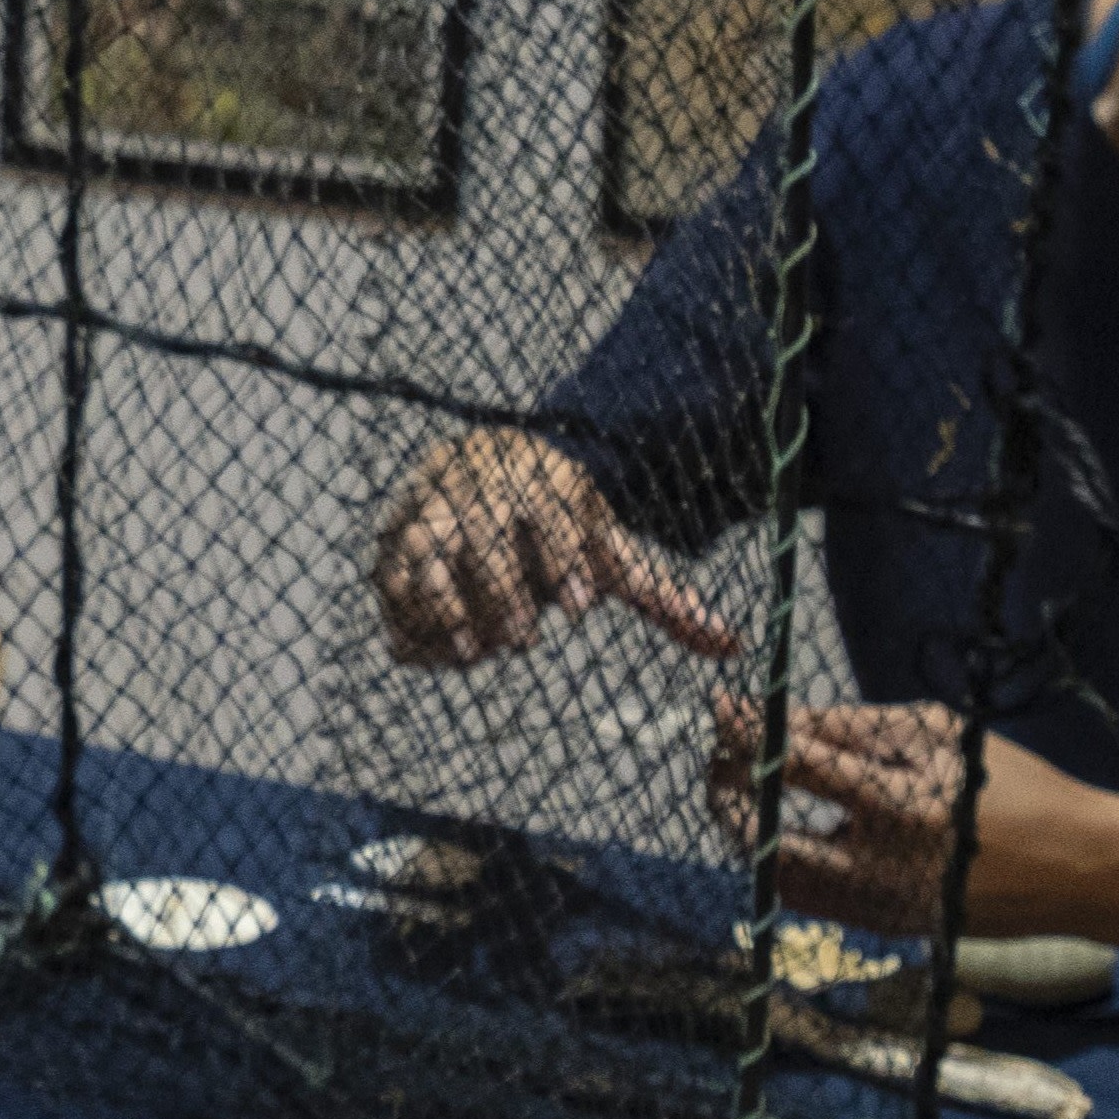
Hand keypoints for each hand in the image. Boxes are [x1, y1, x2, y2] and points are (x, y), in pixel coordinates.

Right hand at [375, 428, 739, 667]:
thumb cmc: (556, 520)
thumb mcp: (609, 549)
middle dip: (500, 588)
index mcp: (538, 478)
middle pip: (481, 531)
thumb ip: (661, 596)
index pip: (550, 508)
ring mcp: (428, 511)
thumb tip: (732, 644)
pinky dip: (403, 614)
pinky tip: (429, 653)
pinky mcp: (392, 538)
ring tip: (472, 653)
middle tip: (522, 641)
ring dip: (442, 604)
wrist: (486, 465)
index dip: (564, 555)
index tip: (580, 610)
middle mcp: (478, 488)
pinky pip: (386, 575)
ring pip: (421, 549)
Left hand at [706, 696, 1111, 935]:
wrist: (1078, 868)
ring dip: (745, 831)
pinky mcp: (881, 929)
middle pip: (761, 833)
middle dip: (726, 791)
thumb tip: (781, 717)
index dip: (745, 731)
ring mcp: (877, 905)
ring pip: (773, 874)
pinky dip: (780, 863)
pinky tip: (780, 830)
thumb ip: (855, 727)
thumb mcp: (940, 736)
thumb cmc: (1012, 786)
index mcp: (899, 803)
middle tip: (722, 759)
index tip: (721, 708)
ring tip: (743, 793)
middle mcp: (879, 864)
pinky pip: (806, 899)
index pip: (792, 763)